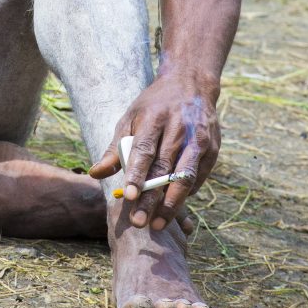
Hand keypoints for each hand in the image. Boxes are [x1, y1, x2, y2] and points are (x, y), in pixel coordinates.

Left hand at [89, 74, 220, 229]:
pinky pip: (199, 177)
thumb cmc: (154, 105)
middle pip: (164, 168)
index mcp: (154, 117)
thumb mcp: (130, 118)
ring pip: (185, 177)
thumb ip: (115, 147)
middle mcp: (179, 128)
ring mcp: (199, 138)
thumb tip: (95, 173)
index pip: (144, 149)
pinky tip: (172, 207)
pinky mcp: (212, 148)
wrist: (191, 83)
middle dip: (151, 198)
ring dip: (171, 204)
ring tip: (157, 224)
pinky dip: (185, 194)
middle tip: (139, 222)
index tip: (128, 197)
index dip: (137, 174)